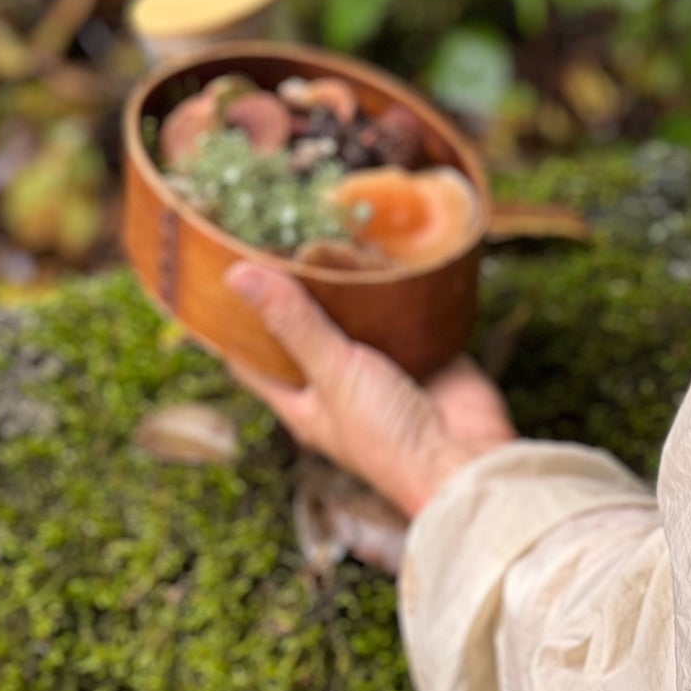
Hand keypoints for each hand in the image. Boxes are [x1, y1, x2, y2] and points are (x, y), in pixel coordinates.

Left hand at [221, 261, 516, 518]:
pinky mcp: (423, 351)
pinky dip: (394, 283)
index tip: (223, 273)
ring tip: (329, 232)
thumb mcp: (333, 373)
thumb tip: (237, 277)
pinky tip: (385, 248)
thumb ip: (293, 323)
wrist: (467, 458)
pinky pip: (402, 310)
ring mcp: (381, 366)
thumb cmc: (389, 435)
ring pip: (355, 314)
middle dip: (296, 289)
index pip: (252, 358)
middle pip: (305, 328)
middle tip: (280, 238)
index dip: (234, 320)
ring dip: (346, 281)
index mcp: (303, 401)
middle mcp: (337, 383)